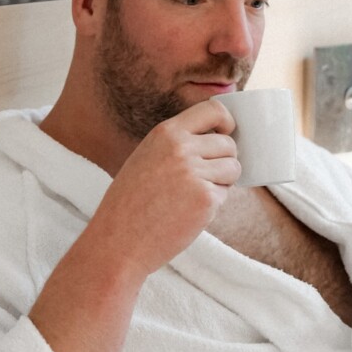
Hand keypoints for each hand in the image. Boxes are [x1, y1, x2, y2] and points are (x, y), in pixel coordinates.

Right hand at [81, 99, 240, 283]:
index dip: (227, 122)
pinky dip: (213, 204)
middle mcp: (182, 148)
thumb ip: (178, 144)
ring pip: (233, 168)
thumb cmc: (130, 203)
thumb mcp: (147, 157)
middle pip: (229, 144)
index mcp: (166, 133)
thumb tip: (217, 137)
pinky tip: (188, 212)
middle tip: (203, 179)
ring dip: (222, 182)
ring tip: (192, 196)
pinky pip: (225, 194)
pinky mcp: (205, 199)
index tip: (227, 134)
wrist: (118, 241)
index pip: (214, 109)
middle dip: (224, 161)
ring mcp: (195, 173)